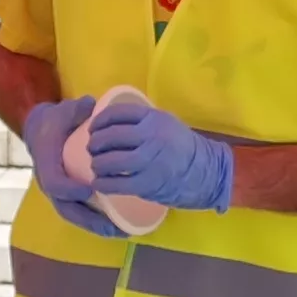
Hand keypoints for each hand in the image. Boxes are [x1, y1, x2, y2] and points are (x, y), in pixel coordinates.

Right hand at [18, 97, 124, 237]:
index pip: (53, 182)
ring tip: (120, 232)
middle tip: (114, 227)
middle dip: (89, 220)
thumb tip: (90, 105)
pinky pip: (79, 213)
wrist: (41, 129)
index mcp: (46, 161)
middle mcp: (48, 181)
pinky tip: (116, 228)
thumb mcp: (63, 111)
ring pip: (73, 215)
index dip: (70, 189)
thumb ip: (75, 108)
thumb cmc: (55, 121)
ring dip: (96, 226)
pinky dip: (96, 223)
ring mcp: (56, 192)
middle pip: (65, 208)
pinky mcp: (66, 196)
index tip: (90, 190)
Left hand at [84, 102, 233, 211]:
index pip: (118, 113)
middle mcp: (152, 136)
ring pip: (113, 161)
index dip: (100, 120)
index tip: (93, 127)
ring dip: (98, 164)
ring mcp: (151, 160)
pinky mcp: (149, 183)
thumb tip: (108, 124)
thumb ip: (141, 121)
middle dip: (96, 143)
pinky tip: (99, 183)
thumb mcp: (165, 123)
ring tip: (96, 166)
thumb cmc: (180, 146)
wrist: (205, 171)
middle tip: (92, 148)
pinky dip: (105, 184)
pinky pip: (120, 184)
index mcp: (154, 118)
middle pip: (112, 136)